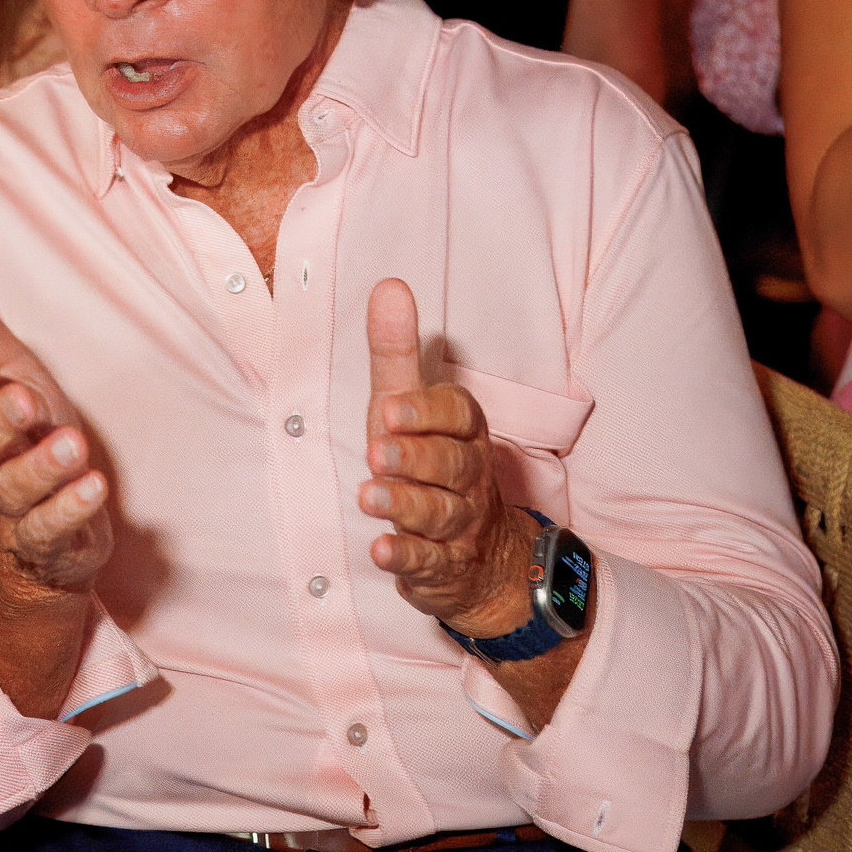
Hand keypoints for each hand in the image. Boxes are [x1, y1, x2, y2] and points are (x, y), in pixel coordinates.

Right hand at [0, 268, 111, 595]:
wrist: (47, 528)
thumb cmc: (28, 435)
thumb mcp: (13, 377)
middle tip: (26, 399)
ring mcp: (7, 510)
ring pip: (11, 491)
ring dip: (41, 468)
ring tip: (73, 443)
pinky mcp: (41, 543)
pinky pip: (47, 531)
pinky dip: (69, 510)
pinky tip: (94, 487)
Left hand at [360, 278, 537, 636]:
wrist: (481, 557)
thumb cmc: (431, 463)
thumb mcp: (409, 407)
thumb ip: (398, 353)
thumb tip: (389, 285)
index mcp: (463, 433)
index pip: (458, 415)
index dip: (427, 413)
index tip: (391, 409)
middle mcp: (467, 477)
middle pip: (450, 465)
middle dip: (415, 458)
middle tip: (377, 452)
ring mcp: (458, 524)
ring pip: (438, 513)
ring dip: (404, 504)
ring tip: (370, 496)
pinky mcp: (441, 566)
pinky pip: (428, 562)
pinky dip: (406, 556)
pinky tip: (381, 549)